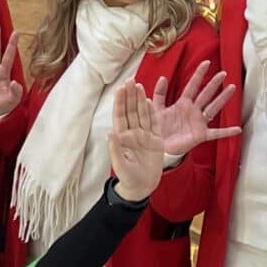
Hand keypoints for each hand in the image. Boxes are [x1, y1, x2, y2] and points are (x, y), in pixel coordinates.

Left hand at [108, 82, 166, 203]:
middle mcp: (132, 133)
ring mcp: (144, 136)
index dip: (120, 102)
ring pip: (142, 114)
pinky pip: (154, 123)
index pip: (120, 116)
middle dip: (130, 96)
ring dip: (140, 100)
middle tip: (130, 80)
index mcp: (122, 137)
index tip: (120, 89)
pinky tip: (149, 101)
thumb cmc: (128, 177)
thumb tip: (110, 133)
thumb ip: (115, 149)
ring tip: (139, 86)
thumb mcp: (120, 165)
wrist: (142, 186)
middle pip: (131, 111)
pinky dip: (152, 113)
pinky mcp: (155, 140)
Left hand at [151, 62, 240, 152]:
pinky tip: (237, 129)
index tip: (206, 63)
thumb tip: (163, 77)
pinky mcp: (201, 135)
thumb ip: (159, 93)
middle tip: (223, 73)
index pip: (192, 85)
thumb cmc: (158, 128)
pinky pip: (216, 133)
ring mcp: (198, 122)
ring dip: (223, 98)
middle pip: (205, 94)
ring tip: (232, 88)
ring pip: (213, 108)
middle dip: (214, 83)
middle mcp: (193, 111)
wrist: (158, 147)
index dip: (199, 74)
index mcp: (183, 103)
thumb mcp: (156, 108)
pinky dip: (227, 132)